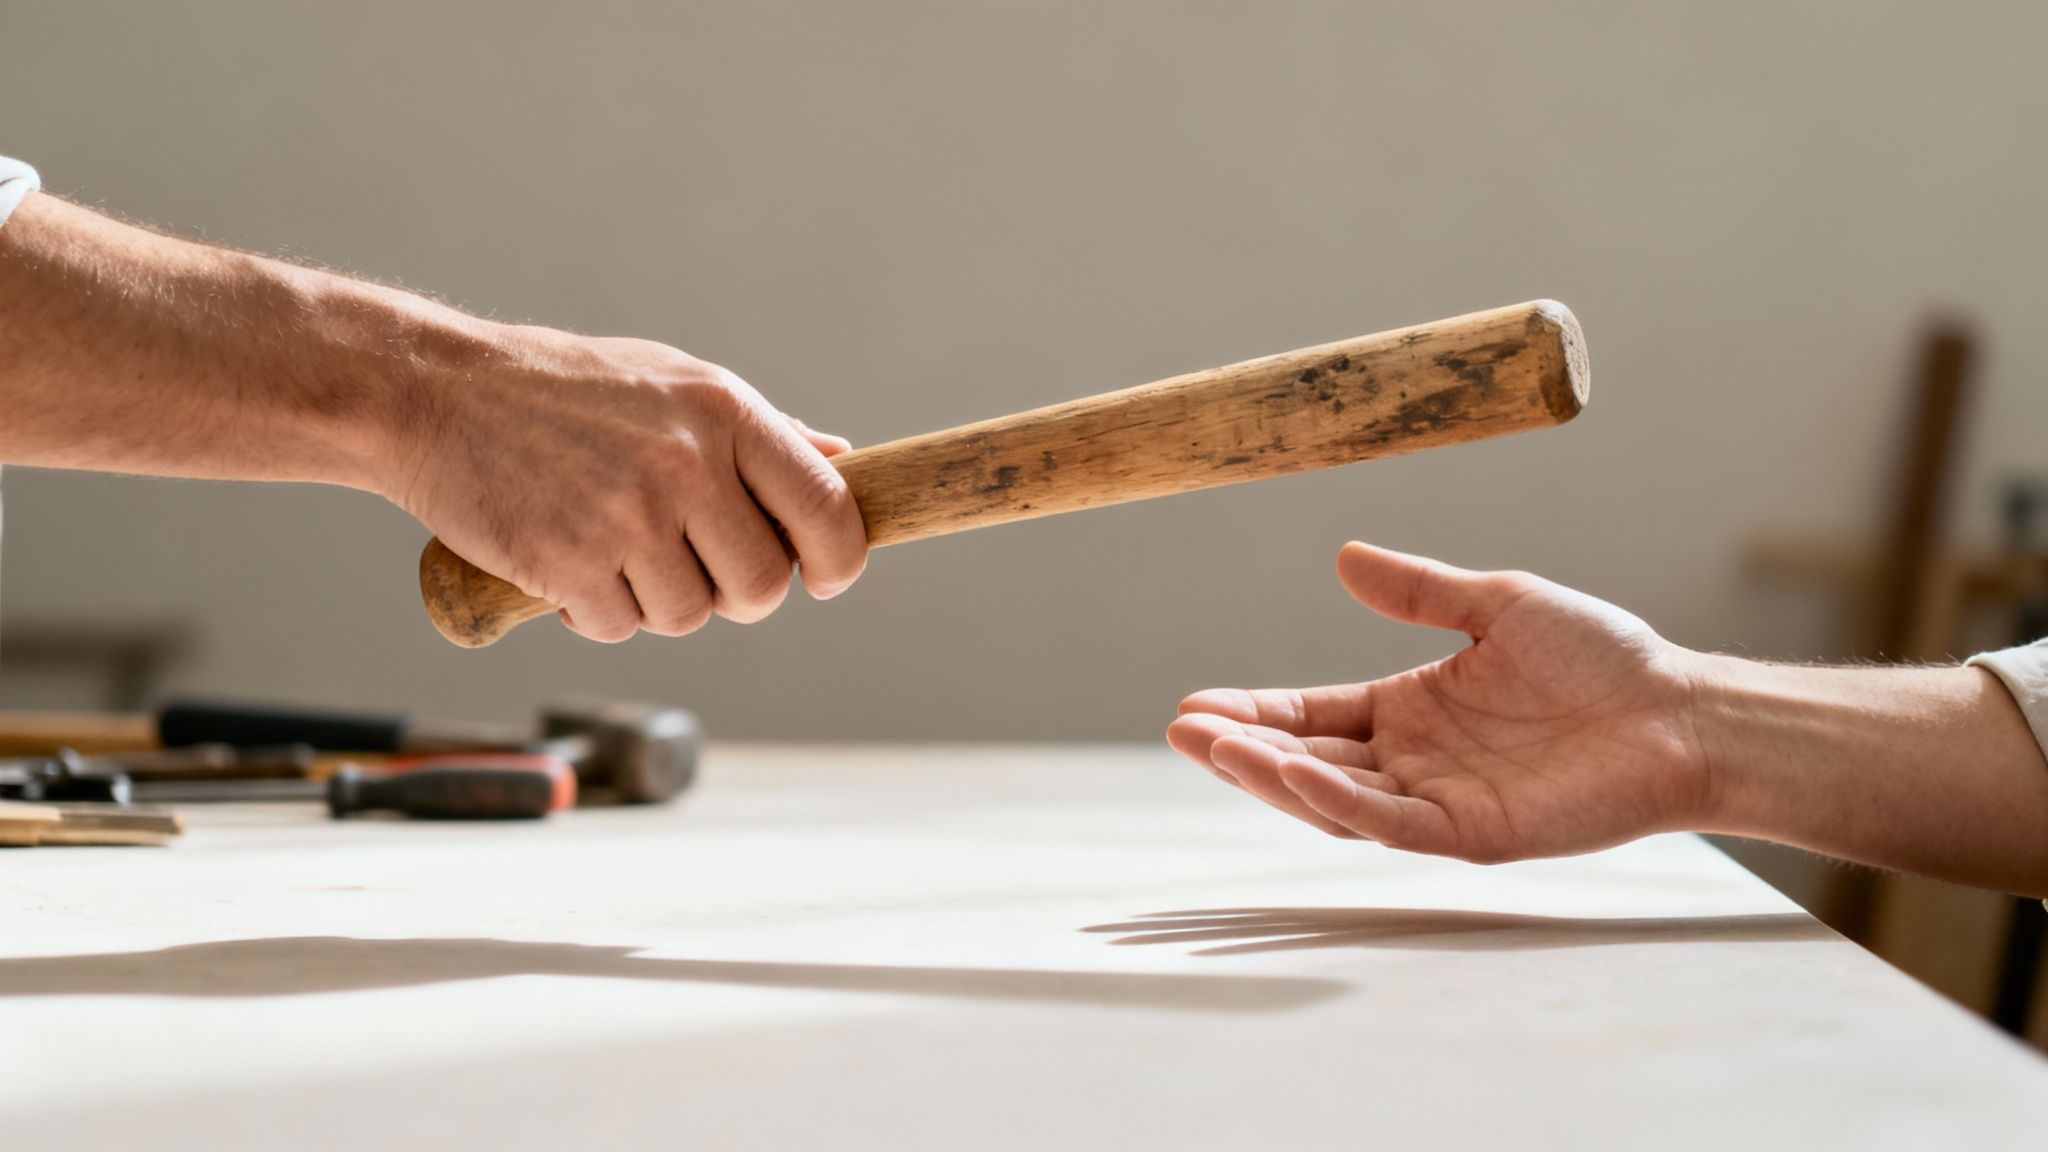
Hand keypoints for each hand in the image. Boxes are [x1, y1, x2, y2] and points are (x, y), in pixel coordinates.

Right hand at [383, 327, 867, 642]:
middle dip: (737, 596)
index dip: (839, 560)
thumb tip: (842, 462)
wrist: (435, 393)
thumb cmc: (564, 390)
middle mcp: (685, 463)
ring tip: (619, 554)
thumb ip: (760, 432)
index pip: (827, 509)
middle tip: (697, 571)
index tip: (822, 577)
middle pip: (762, 586)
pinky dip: (599, 614)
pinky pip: (620, 628)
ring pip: (690, 616)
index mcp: (725, 412)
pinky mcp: (568, 563)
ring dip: (659, 604)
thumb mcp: (674, 383)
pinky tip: (573, 568)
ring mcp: (627, 516)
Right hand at [1167, 543, 1713, 862]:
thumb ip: (1419, 590)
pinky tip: (1297, 776)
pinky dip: (1339, 804)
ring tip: (1215, 748)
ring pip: (1334, 800)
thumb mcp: (1497, 604)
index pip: (1311, 715)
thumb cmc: (1603, 659)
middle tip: (1181, 730)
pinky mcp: (1473, 833)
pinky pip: (1391, 823)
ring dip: (1273, 777)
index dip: (1254, 712)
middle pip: (1306, 762)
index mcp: (1410, 710)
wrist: (1681, 710)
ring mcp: (1439, 802)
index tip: (1194, 705)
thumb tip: (1343, 555)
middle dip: (1240, 750)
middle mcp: (1413, 762)